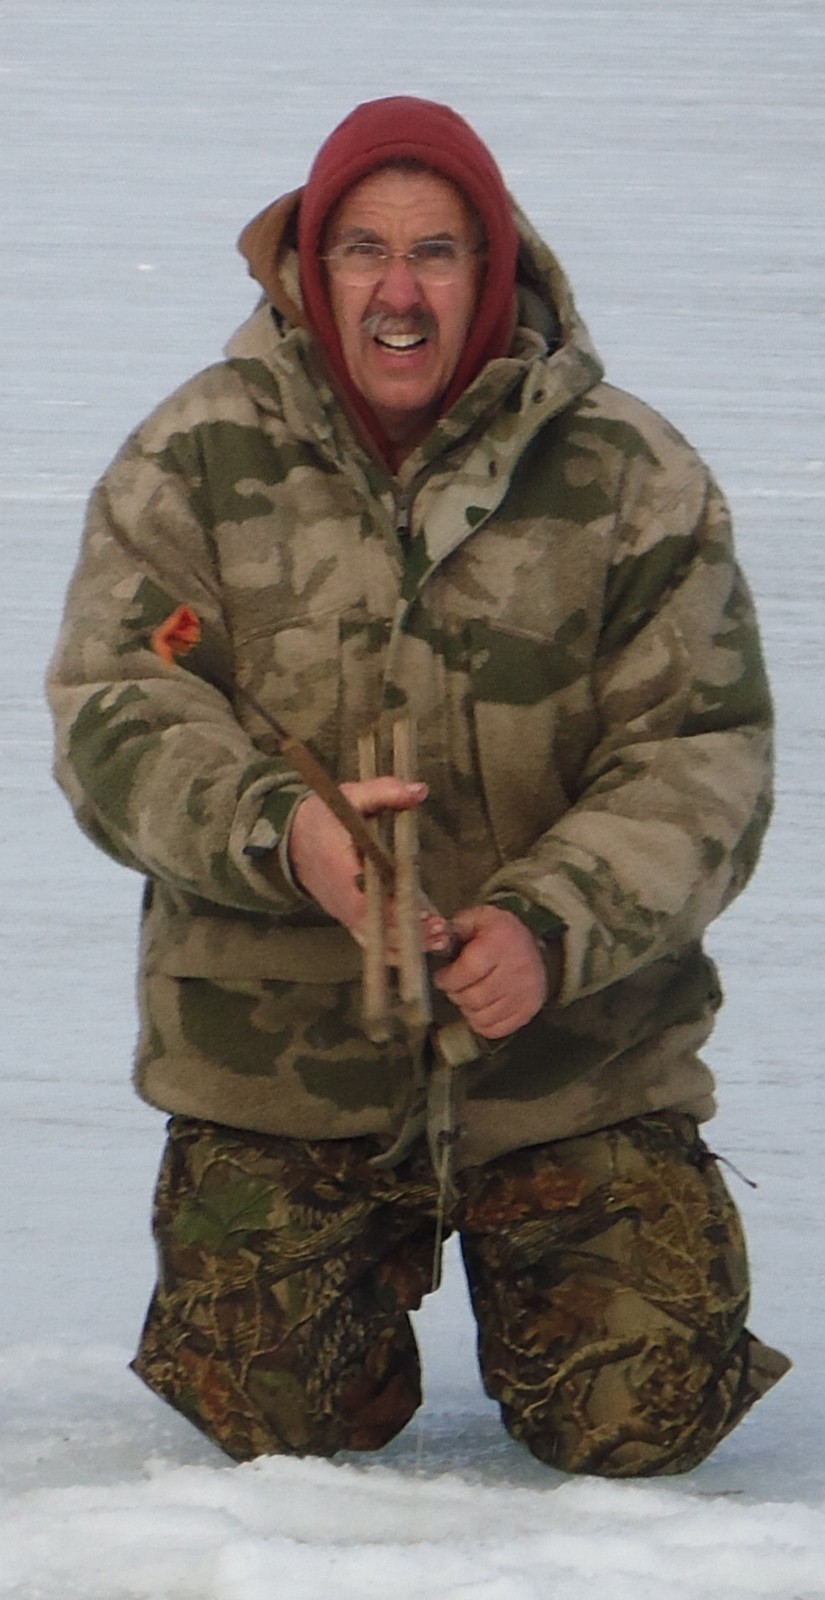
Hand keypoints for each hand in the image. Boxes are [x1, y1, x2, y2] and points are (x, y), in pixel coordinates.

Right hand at [287, 779, 448, 954]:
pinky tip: (424, 946)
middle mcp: (339, 896)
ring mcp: (343, 911)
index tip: (423, 912)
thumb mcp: (352, 796)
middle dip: (408, 930)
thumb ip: (385, 792)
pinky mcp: (348, 918)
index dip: (394, 908)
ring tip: (440, 939)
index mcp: (337, 866)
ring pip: (374, 938)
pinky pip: (371, 941)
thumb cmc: (324, 816)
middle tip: (440, 928)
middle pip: (374, 925)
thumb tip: (419, 790)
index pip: (365, 896)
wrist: (291, 837)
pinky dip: (395, 948)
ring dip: (406, 943)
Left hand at [432, 905, 547, 1038]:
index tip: (441, 977)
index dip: (448, 978)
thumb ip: (453, 928)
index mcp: (502, 940)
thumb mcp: (477, 917)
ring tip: (467, 995)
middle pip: (474, 997)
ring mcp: (526, 992)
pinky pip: (496, 1029)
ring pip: (482, 1017)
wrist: (533, 945)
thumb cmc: (499, 932)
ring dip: (467, 1009)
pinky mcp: (529, 1009)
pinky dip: (481, 1023)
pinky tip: (480, 1008)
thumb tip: (435, 942)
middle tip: (454, 986)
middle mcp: (518, 968)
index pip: (470, 969)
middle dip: (455, 994)